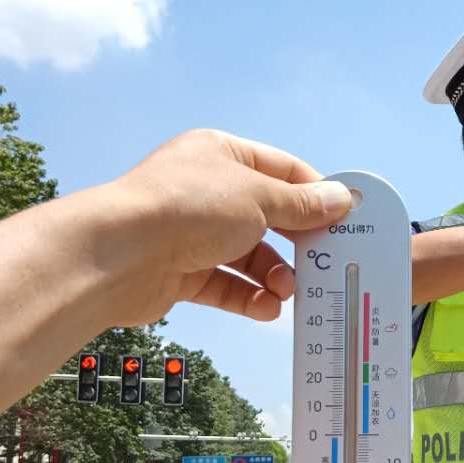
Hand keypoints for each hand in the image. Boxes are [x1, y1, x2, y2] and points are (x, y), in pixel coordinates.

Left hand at [99, 129, 352, 325]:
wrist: (119, 255)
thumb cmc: (185, 208)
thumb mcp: (258, 198)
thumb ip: (302, 204)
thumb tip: (341, 199)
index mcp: (222, 154)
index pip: (282, 170)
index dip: (315, 194)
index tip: (344, 218)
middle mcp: (207, 190)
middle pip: (268, 217)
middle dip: (295, 243)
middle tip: (321, 262)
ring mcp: (192, 232)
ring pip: (248, 256)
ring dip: (273, 275)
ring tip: (286, 291)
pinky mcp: (181, 271)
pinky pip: (226, 285)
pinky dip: (249, 297)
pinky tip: (266, 308)